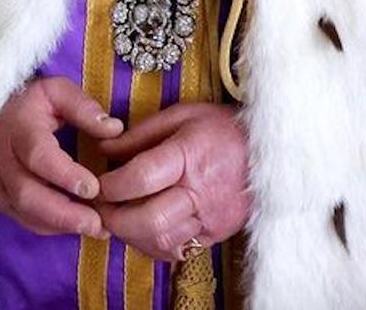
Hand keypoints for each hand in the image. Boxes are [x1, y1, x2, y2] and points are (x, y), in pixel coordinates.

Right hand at [0, 77, 123, 237]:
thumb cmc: (31, 103)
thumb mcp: (55, 92)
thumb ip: (82, 107)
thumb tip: (113, 129)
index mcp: (16, 128)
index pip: (37, 155)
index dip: (64, 174)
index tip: (94, 187)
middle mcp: (0, 157)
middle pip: (26, 193)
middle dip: (63, 213)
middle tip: (97, 222)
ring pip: (23, 211)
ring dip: (60, 224)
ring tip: (96, 227)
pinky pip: (23, 219)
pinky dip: (51, 227)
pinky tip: (77, 225)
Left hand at [96, 102, 249, 261]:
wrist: (270, 152)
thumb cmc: (221, 127)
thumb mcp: (181, 114)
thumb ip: (140, 134)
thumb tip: (104, 147)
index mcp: (189, 156)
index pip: (142, 177)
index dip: (112, 185)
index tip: (95, 183)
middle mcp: (201, 193)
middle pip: (150, 220)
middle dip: (115, 219)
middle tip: (97, 209)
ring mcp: (211, 219)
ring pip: (163, 241)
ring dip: (131, 236)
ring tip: (115, 220)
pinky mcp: (217, 235)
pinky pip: (179, 250)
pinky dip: (153, 245)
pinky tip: (140, 230)